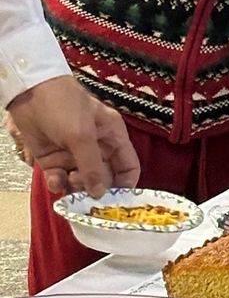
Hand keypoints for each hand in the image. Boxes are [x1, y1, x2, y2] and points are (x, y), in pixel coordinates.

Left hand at [7, 76, 139, 196]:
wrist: (30, 95)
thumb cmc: (64, 106)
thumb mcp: (82, 136)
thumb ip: (93, 166)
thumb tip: (100, 193)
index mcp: (113, 136)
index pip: (128, 166)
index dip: (126, 185)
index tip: (117, 202)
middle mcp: (97, 148)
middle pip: (105, 179)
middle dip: (96, 188)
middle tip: (86, 192)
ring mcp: (75, 155)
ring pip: (81, 183)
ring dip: (74, 187)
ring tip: (67, 179)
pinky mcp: (54, 161)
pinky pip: (60, 181)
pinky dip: (57, 184)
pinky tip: (53, 178)